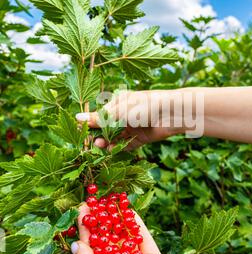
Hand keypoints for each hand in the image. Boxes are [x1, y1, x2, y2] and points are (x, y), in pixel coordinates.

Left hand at [71, 204, 217, 253]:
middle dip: (101, 221)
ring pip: (125, 239)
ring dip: (118, 219)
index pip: (88, 251)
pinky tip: (129, 209)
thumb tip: (76, 244)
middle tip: (96, 198)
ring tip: (111, 198)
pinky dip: (137, 224)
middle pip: (106, 243)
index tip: (81, 208)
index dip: (84, 230)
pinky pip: (144, 239)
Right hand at [76, 89, 202, 149]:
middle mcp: (124, 115)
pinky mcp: (141, 138)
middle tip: (91, 142)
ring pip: (115, 138)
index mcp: (118, 103)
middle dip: (98, 135)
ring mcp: (133, 127)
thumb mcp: (119, 112)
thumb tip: (77, 118)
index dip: (90, 124)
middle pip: (106, 128)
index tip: (80, 132)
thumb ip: (99, 118)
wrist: (173, 113)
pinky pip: (126, 145)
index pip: (99, 115)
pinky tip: (111, 150)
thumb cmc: (145, 106)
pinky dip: (119, 148)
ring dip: (107, 142)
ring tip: (100, 146)